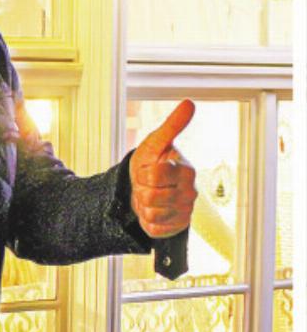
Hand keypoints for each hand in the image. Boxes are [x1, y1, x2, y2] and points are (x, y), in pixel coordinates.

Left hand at [129, 99, 197, 238]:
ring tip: (148, 196)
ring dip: (143, 205)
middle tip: (146, 185)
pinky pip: (154, 228)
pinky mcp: (177, 227)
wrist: (142, 187)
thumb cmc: (150, 162)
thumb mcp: (155, 143)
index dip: (143, 173)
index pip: (155, 175)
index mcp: (186, 170)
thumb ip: (172, 125)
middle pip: (151, 196)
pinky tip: (151, 211)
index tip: (147, 169)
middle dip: (141, 190)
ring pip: (152, 214)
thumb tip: (189, 103)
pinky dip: (147, 221)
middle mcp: (190, 192)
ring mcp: (185, 210)